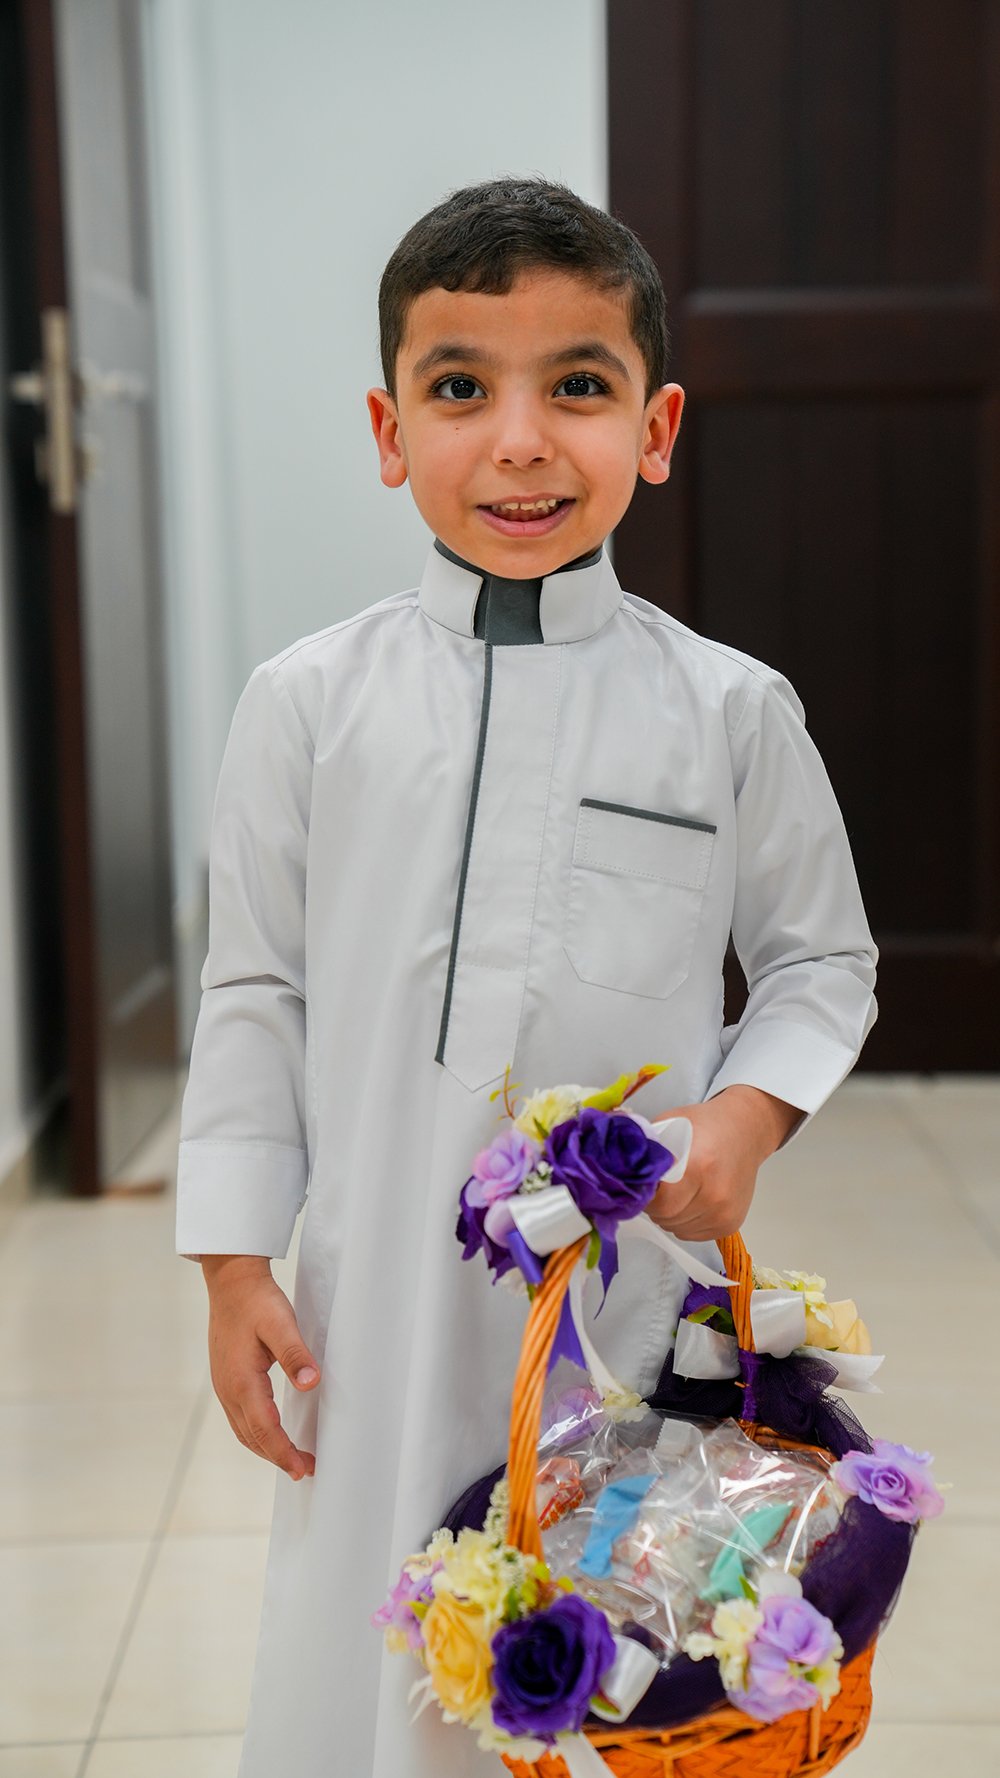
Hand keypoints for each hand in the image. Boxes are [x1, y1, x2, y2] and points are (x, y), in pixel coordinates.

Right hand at [201, 1255, 321, 1480]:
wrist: (231, 1282)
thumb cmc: (256, 1301)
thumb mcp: (281, 1324)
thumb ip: (296, 1355)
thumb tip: (312, 1384)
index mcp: (242, 1381)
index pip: (265, 1428)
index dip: (284, 1452)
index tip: (303, 1469)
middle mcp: (228, 1389)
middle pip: (252, 1437)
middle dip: (278, 1457)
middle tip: (305, 1469)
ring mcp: (224, 1386)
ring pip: (243, 1431)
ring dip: (266, 1448)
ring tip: (292, 1458)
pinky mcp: (226, 1379)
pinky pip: (240, 1418)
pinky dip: (256, 1433)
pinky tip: (270, 1433)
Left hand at [648, 1086, 801, 1242]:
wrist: (745, 1131)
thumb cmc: (704, 1126)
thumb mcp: (669, 1125)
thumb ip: (645, 1151)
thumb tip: (614, 1167)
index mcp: (699, 1168)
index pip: (659, 1203)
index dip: (646, 1195)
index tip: (644, 1184)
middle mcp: (715, 1196)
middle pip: (666, 1217)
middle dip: (655, 1205)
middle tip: (658, 1185)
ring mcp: (724, 1213)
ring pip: (677, 1229)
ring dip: (669, 1214)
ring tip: (677, 1189)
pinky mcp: (730, 1224)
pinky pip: (692, 1234)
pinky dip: (684, 1220)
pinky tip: (690, 1199)